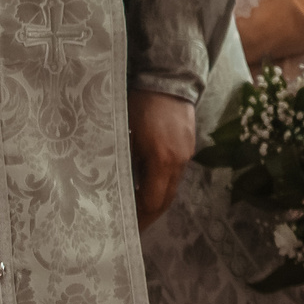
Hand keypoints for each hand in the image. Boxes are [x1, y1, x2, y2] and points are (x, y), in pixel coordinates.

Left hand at [129, 89, 196, 227]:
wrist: (168, 76)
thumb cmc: (139, 103)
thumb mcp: (125, 132)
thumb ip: (124, 161)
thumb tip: (115, 187)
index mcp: (162, 160)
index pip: (152, 202)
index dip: (140, 218)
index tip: (127, 228)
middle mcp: (178, 161)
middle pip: (166, 199)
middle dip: (149, 215)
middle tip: (133, 226)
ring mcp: (186, 153)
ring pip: (172, 187)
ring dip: (156, 199)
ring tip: (138, 208)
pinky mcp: (188, 144)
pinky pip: (176, 173)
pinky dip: (163, 184)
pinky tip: (148, 183)